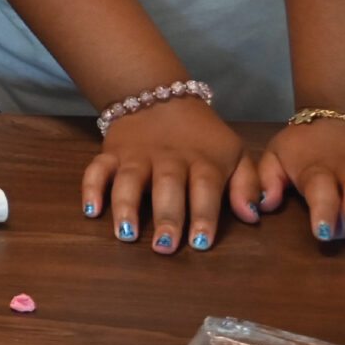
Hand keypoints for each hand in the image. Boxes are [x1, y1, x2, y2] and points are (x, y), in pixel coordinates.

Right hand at [79, 96, 257, 253]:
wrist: (162, 97)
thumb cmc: (203, 137)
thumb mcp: (236, 154)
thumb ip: (247, 185)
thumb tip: (252, 216)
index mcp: (203, 161)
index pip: (205, 188)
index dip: (203, 215)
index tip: (200, 243)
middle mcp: (169, 158)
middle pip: (167, 185)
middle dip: (165, 216)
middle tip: (164, 247)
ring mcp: (136, 155)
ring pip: (129, 179)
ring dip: (126, 205)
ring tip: (126, 234)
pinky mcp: (111, 153)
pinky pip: (96, 168)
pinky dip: (91, 188)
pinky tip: (91, 211)